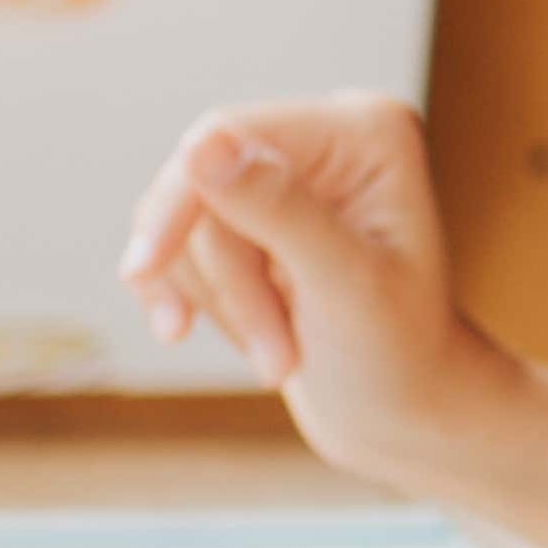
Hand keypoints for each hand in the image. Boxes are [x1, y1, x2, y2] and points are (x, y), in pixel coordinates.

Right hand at [119, 93, 519, 484]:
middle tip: (274, 360)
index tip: (143, 270)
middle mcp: (330, 137)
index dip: (180, 202)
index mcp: (366, 130)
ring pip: (185, 222)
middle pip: (202, 183)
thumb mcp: (346, 287)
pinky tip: (200, 333)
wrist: (403, 416)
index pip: (231, 134)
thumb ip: (279, 210)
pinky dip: (190, 296)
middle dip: (225, 280)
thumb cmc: (398, 357)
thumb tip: (202, 142)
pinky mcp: (257, 219)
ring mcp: (291, 177)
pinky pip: (178, 244)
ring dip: (221, 302)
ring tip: (279, 358)